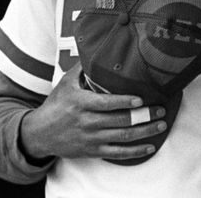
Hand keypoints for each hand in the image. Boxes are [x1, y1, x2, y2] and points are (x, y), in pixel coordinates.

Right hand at [20, 62, 166, 161]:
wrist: (38, 134)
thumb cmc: (56, 104)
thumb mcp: (66, 82)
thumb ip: (84, 67)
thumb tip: (98, 46)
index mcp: (81, 103)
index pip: (105, 103)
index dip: (124, 102)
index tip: (140, 99)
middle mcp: (87, 122)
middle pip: (119, 120)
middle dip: (143, 116)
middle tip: (161, 109)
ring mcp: (91, 138)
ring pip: (122, 137)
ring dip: (144, 131)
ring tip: (161, 124)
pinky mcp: (92, 151)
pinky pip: (117, 154)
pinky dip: (135, 151)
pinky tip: (150, 146)